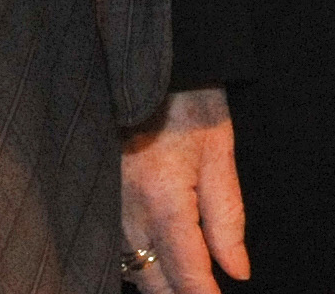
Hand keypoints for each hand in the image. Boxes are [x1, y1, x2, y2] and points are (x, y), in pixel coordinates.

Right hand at [116, 86, 247, 291]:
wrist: (141, 63)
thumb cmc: (188, 102)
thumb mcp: (219, 153)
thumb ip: (227, 218)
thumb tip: (236, 271)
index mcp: (164, 199)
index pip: (186, 273)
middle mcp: (128, 210)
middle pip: (154, 280)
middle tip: (206, 293)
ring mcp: (107, 204)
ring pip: (131, 267)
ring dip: (158, 281)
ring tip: (186, 281)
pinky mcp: (97, 194)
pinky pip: (116, 246)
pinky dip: (138, 261)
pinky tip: (158, 259)